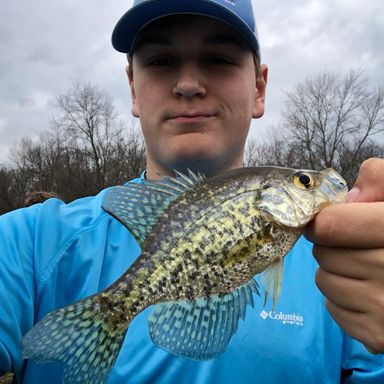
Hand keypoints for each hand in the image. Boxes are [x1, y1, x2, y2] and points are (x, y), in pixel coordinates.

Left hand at [305, 158, 383, 352]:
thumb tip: (348, 198)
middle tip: (354, 247)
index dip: (321, 222)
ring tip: (363, 271)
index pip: (330, 225)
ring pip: (323, 281)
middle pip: (323, 254)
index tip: (324, 222)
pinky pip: (332, 308)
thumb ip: (378, 180)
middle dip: (331, 248)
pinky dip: (341, 300)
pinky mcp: (377, 335)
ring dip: (335, 274)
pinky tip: (367, 295)